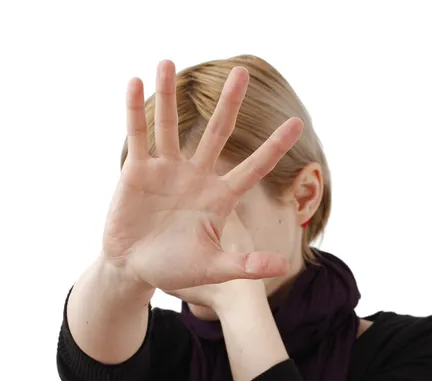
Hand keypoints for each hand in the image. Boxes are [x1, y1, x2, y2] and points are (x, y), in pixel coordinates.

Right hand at [101, 60, 302, 290]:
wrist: (134, 267)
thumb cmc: (175, 268)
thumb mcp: (213, 268)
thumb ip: (245, 265)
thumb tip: (284, 267)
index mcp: (219, 197)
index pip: (253, 168)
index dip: (274, 147)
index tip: (297, 123)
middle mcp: (196, 176)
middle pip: (217, 133)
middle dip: (229, 103)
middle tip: (242, 72)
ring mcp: (166, 170)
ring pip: (169, 126)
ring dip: (168, 95)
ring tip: (168, 61)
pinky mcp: (138, 171)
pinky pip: (138, 136)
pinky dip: (134, 111)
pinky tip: (135, 81)